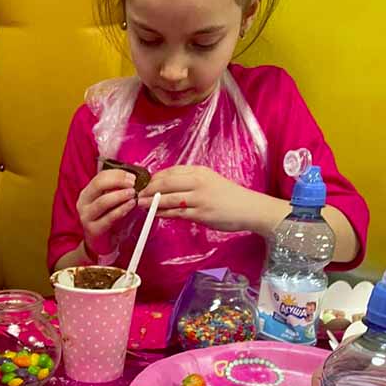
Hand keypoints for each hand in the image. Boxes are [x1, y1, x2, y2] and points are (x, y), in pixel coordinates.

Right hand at [77, 169, 136, 256]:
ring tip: (133, 194)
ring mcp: (86, 217)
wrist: (100, 245)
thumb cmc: (108, 222)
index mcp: (87, 193)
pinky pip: (108, 218)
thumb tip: (137, 181)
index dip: (117, 174)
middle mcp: (83, 203)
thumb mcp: (113, 204)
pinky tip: (130, 206)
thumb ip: (120, 192)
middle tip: (132, 183)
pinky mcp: (93, 230)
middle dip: (118, 181)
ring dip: (120, 195)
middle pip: (98, 185)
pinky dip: (121, 210)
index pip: (100, 177)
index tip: (132, 176)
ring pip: (103, 201)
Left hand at [138, 165, 265, 232]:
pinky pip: (177, 213)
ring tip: (141, 204)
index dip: (154, 178)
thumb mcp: (209, 181)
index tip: (143, 184)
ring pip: (169, 198)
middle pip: (166, 183)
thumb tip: (166, 188)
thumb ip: (189, 183)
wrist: (248, 208)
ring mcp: (199, 198)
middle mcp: (198, 182)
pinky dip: (163, 213)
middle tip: (137, 194)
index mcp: (199, 171)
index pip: (170, 171)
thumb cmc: (229, 196)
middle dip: (148, 189)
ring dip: (152, 202)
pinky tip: (155, 214)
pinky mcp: (200, 214)